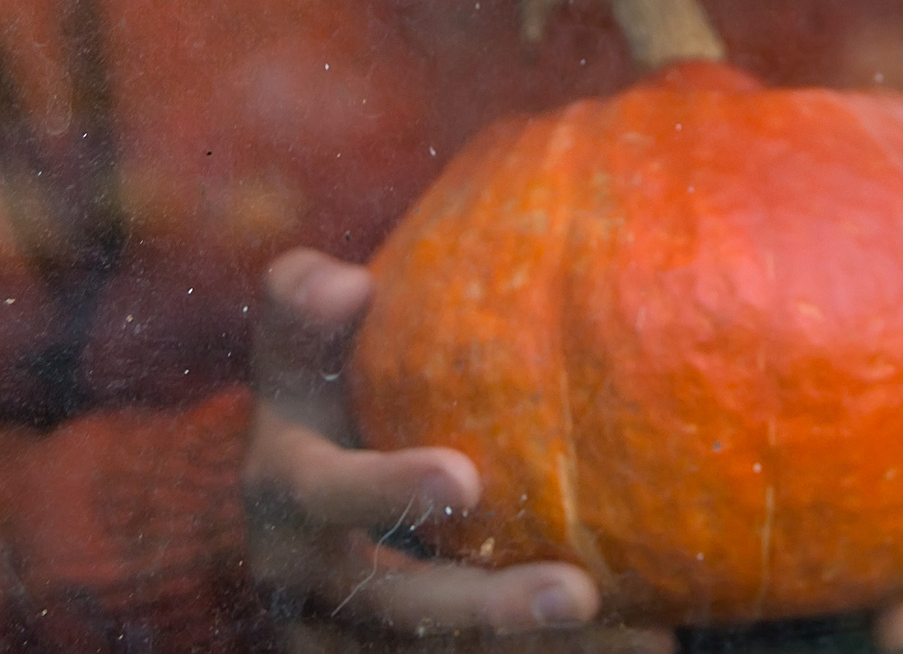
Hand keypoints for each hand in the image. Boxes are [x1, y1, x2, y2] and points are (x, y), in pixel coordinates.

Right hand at [244, 249, 664, 650]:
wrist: (311, 506)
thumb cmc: (326, 393)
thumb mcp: (301, 351)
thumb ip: (307, 306)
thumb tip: (346, 284)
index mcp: (283, 484)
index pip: (319, 492)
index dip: (384, 491)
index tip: (464, 481)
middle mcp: (300, 572)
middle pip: (389, 607)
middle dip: (479, 606)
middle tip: (571, 593)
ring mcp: (338, 635)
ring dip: (513, 642)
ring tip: (597, 617)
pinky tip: (620, 643)